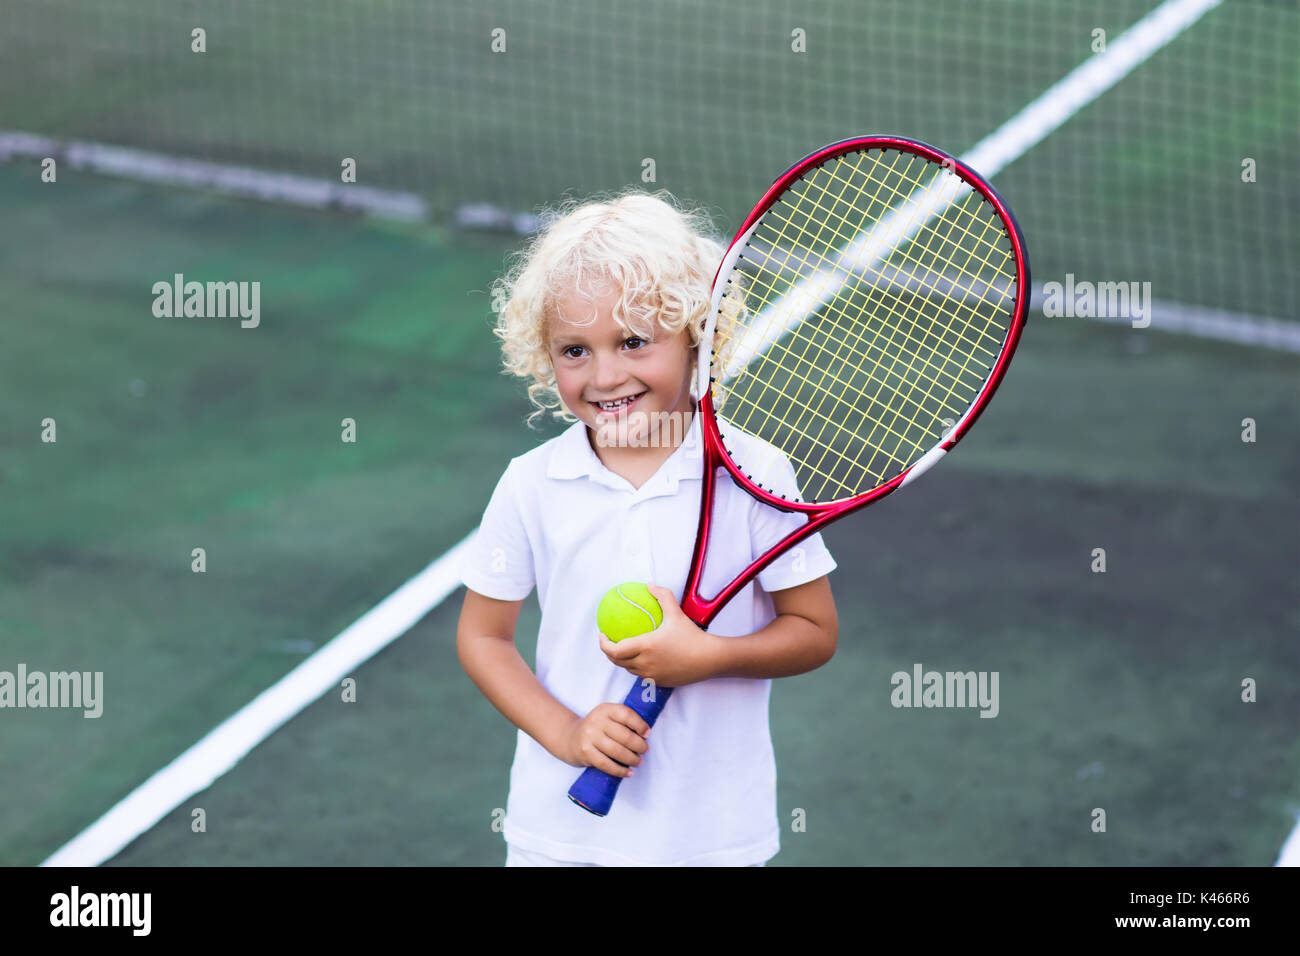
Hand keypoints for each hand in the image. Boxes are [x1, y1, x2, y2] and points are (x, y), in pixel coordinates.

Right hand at [560, 704, 650, 776]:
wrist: (570, 738)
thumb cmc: (596, 729)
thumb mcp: (607, 717)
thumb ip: (623, 721)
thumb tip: (645, 734)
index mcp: (605, 709)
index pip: (626, 714)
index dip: (640, 725)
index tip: (647, 734)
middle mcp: (596, 721)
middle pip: (625, 736)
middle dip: (640, 746)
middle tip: (645, 750)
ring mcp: (589, 737)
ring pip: (618, 752)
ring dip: (632, 759)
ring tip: (638, 762)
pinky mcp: (585, 752)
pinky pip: (607, 764)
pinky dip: (620, 770)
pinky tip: (628, 772)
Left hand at [599, 583, 719, 686]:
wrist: (709, 658)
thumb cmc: (692, 635)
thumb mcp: (676, 612)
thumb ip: (662, 596)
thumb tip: (649, 584)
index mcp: (645, 647)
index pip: (614, 650)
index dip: (603, 644)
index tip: (603, 634)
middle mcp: (645, 663)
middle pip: (617, 662)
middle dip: (609, 652)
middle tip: (609, 641)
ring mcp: (652, 675)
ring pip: (629, 669)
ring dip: (623, 660)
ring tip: (623, 648)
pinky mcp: (659, 682)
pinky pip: (642, 675)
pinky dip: (637, 666)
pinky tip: (642, 657)